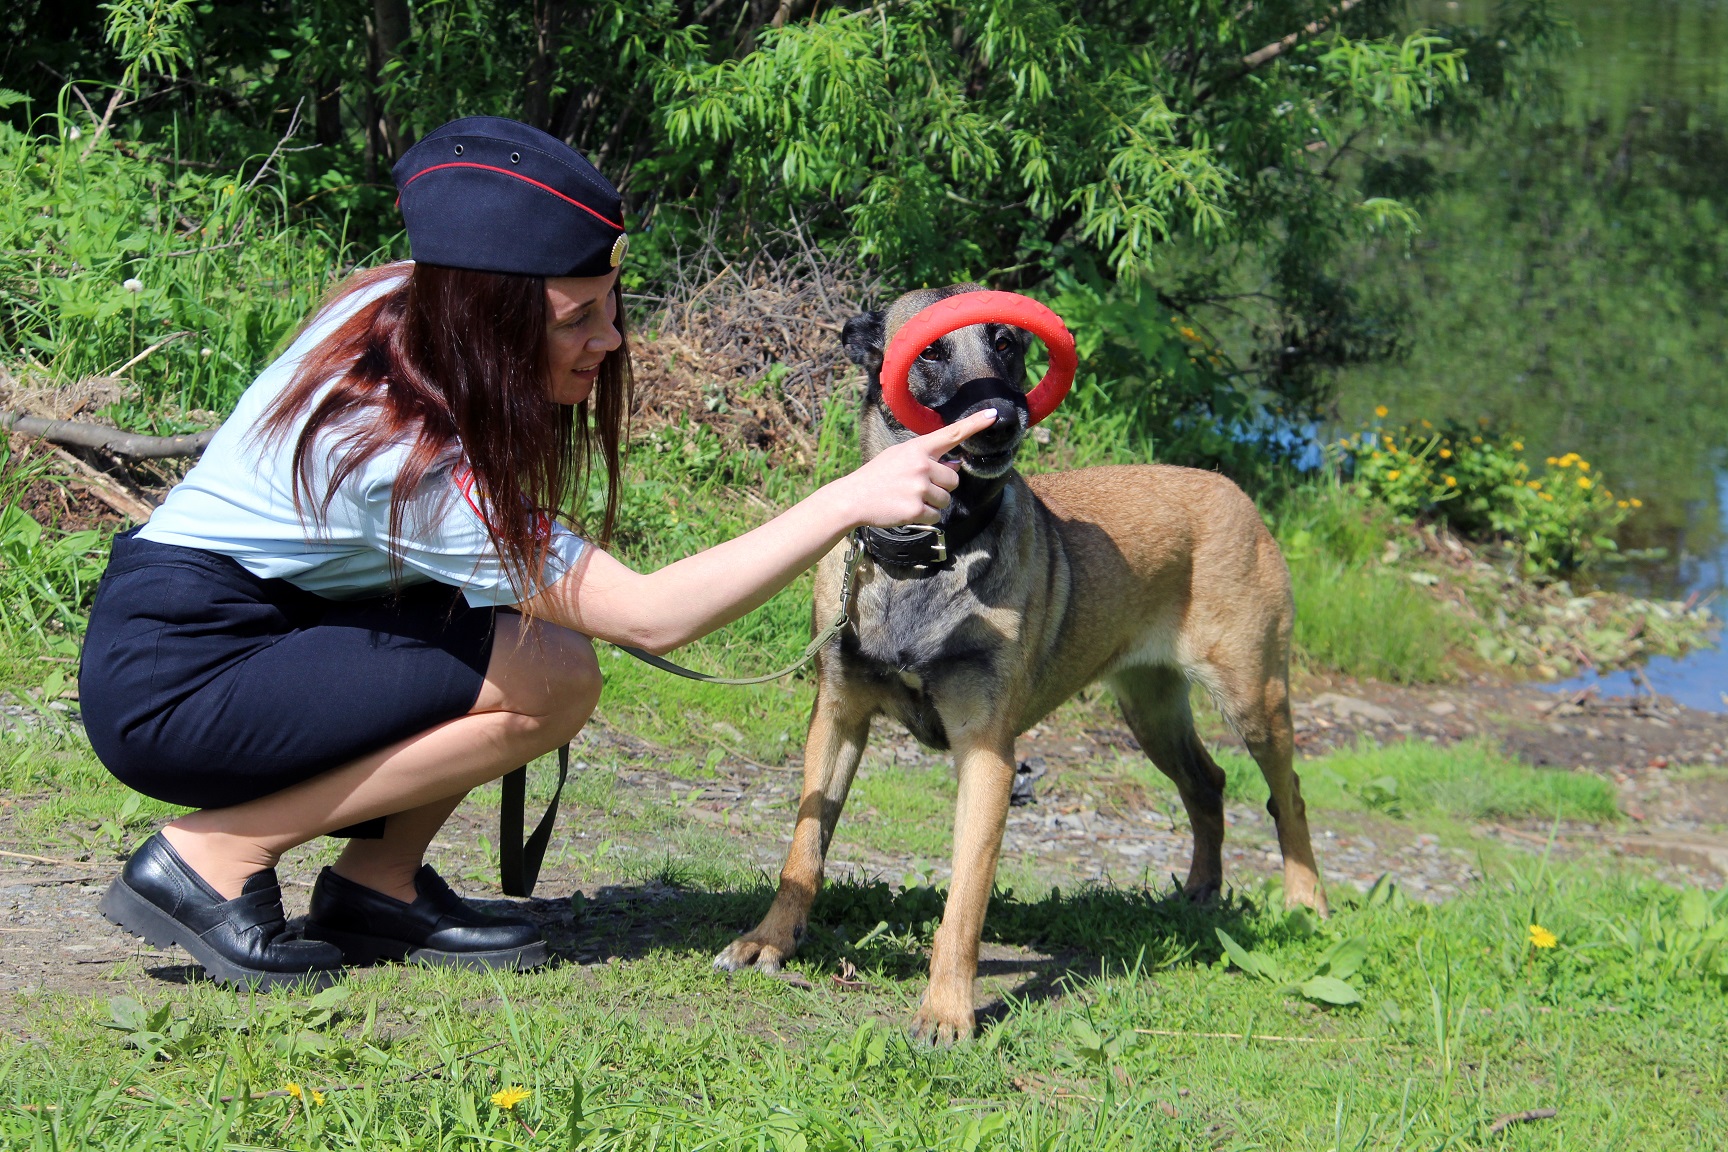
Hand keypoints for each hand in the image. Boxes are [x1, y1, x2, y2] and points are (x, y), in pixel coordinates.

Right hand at [836, 409, 997, 528]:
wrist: (853, 497)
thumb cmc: (878, 476)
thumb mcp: (900, 456)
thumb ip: (927, 458)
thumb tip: (955, 465)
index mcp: (918, 448)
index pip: (952, 434)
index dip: (975, 425)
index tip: (993, 416)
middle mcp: (922, 465)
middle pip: (954, 479)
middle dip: (941, 486)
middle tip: (917, 487)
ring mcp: (919, 487)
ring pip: (946, 499)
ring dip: (933, 502)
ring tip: (909, 498)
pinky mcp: (916, 509)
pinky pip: (936, 516)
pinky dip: (925, 516)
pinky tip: (906, 509)